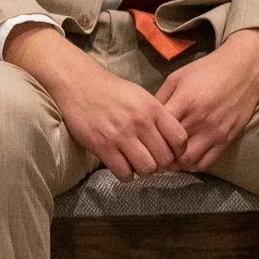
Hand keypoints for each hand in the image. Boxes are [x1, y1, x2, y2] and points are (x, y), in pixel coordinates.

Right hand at [4, 24, 190, 178]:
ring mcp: (120, 135)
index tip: (170, 152)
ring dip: (144, 170)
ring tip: (137, 163)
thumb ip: (157, 117)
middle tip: (152, 160)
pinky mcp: (103, 146)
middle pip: (164, 159)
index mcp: (152, 108)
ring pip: (147, 169)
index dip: (178, 151)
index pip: (179, 139)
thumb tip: (172, 143)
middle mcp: (139, 122)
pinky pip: (124, 173)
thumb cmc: (112, 91)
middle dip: (161, 164)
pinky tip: (122, 164)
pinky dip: (126, 174)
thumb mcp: (141, 96)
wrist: (79, 84)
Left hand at [155, 28, 258, 170]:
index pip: (160, 130)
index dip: (149, 137)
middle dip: (160, 153)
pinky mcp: (227, 139)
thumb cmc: (206, 71)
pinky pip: (207, 162)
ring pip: (188, 160)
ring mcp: (214, 132)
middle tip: (154, 153)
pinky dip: (194, 165)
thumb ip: (161, 97)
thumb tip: (147, 117)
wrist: (242, 70)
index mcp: (184, 101)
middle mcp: (199, 120)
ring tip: (170, 158)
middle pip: (172, 148)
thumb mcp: (177, 77)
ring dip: (176, 163)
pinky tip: (187, 159)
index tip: (145, 140)